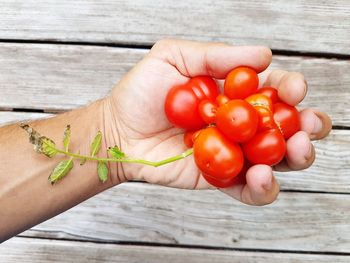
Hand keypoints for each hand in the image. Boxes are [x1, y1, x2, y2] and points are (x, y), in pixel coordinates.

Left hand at [104, 39, 331, 205]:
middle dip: (306, 126)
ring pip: (276, 160)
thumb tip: (265, 55)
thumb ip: (216, 56)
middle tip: (309, 125)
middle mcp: (239, 124)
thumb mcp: (173, 58)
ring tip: (294, 150)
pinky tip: (261, 176)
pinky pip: (247, 189)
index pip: (273, 90)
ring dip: (294, 158)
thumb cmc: (142, 92)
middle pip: (285, 126)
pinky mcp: (219, 179)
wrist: (118, 131)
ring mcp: (232, 153)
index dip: (290, 89)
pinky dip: (262, 188)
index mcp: (234, 94)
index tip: (293, 89)